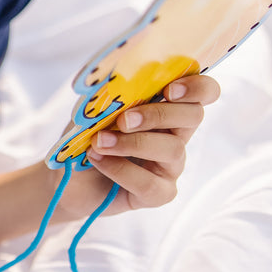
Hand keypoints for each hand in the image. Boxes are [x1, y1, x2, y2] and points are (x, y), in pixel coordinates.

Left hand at [66, 74, 220, 215]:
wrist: (68, 177)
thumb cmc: (86, 137)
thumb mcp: (93, 109)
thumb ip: (108, 93)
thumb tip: (114, 77)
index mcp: (166, 107)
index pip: (203, 92)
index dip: (197, 87)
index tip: (169, 90)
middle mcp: (176, 135)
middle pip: (193, 116)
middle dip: (158, 115)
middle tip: (123, 120)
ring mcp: (171, 166)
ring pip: (173, 150)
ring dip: (133, 143)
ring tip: (99, 142)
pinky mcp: (159, 193)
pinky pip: (150, 183)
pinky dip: (121, 170)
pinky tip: (98, 160)